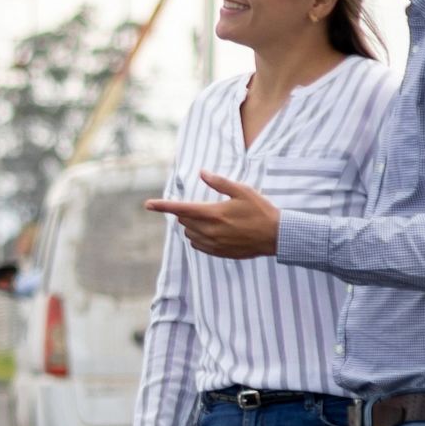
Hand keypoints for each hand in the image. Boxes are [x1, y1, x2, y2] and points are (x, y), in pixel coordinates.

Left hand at [144, 171, 279, 258]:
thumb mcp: (242, 190)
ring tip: (212, 219)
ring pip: (189, 234)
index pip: (180, 209)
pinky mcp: (219, 253)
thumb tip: (202, 172)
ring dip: (192, 226)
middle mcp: (210, 230)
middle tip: (203, 206)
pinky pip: (198, 246)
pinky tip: (212, 232)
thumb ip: (219, 182)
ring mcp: (214, 244)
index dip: (162, 206)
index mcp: (213, 213)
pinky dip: (199, 238)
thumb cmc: (260, 210)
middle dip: (186, 212)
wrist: (276, 236)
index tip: (147, 204)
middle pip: (184, 221)